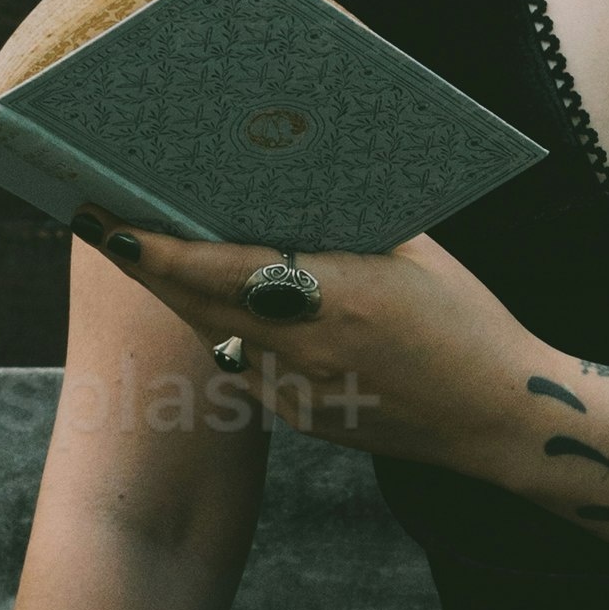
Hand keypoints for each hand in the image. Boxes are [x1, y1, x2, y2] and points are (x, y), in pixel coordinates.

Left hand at [82, 219, 526, 465]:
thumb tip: (291, 189)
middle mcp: (309, 351)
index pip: (223, 271)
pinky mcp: (306, 421)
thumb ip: (351, 225)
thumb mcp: (418, 253)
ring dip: (184, 300)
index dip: (159, 250)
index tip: (111, 222)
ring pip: (217, 339)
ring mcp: (302, 394)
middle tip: (107, 226)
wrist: (502, 418)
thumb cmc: (469, 322)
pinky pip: (248, 369)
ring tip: (154, 259)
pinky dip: (228, 334)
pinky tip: (219, 308)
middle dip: (151, 268)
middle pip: (200, 307)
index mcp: (340, 297)